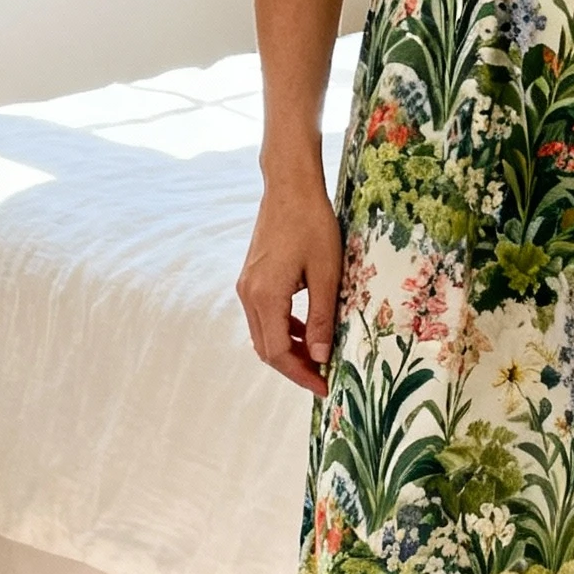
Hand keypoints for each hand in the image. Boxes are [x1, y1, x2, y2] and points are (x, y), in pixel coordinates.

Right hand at [237, 175, 341, 395]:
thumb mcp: (326, 274)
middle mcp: (249, 294)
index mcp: (265, 296)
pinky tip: (307, 331)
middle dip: (294, 368)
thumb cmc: (312, 224)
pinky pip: (264, 316)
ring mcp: (247, 286)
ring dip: (289, 350)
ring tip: (319, 358)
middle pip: (266, 348)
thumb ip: (322, 317)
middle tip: (323, 378)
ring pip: (264, 334)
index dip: (301, 375)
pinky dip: (284, 330)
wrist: (289, 187)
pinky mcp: (252, 278)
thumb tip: (321, 356)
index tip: (325, 386)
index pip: (278, 352)